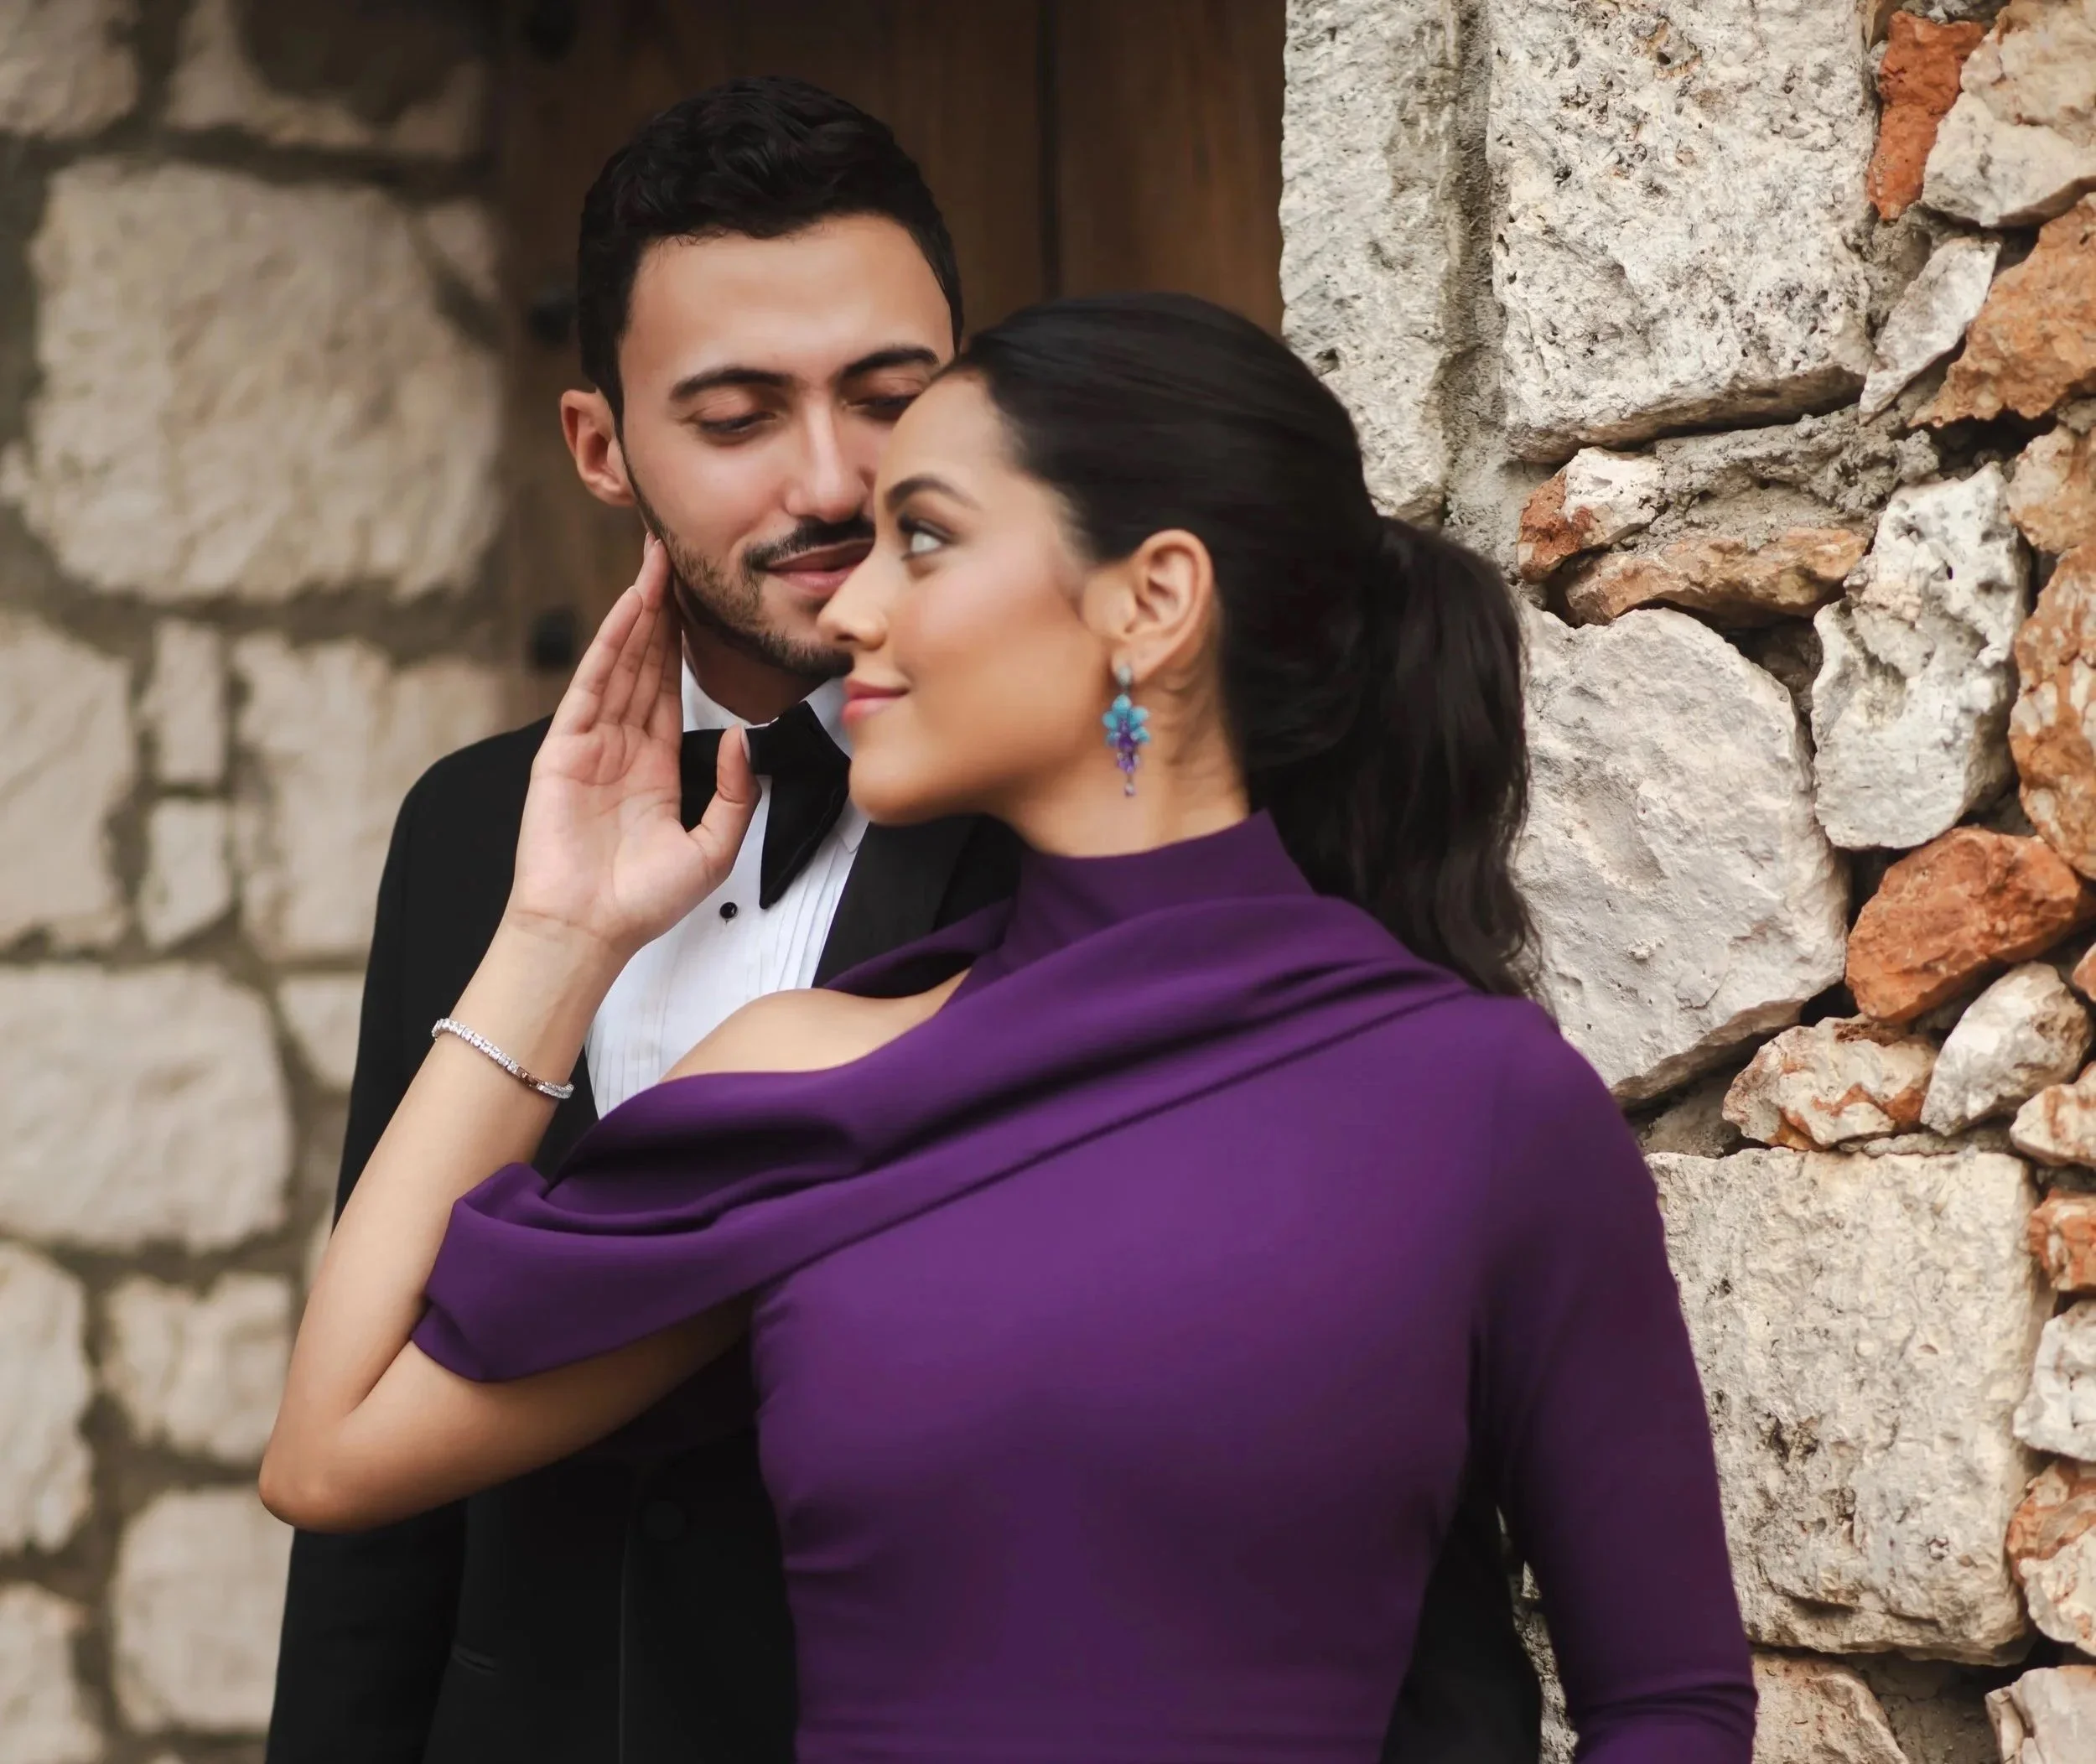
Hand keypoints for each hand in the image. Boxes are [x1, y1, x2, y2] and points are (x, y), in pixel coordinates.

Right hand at [504, 538, 757, 962]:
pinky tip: (628, 610)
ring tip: (656, 565)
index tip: (700, 601)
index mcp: (655, 767)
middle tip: (677, 556)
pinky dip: (610, 646)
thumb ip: (735, 794)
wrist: (590, 932)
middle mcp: (621, 747)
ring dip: (639, 613)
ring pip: (620, 664)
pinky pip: (592, 686)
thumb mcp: (713, 848)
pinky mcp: (562, 749)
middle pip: (645, 663)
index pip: (672, 689)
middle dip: (662, 610)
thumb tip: (743, 740)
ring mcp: (589, 744)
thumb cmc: (643, 902)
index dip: (685, 644)